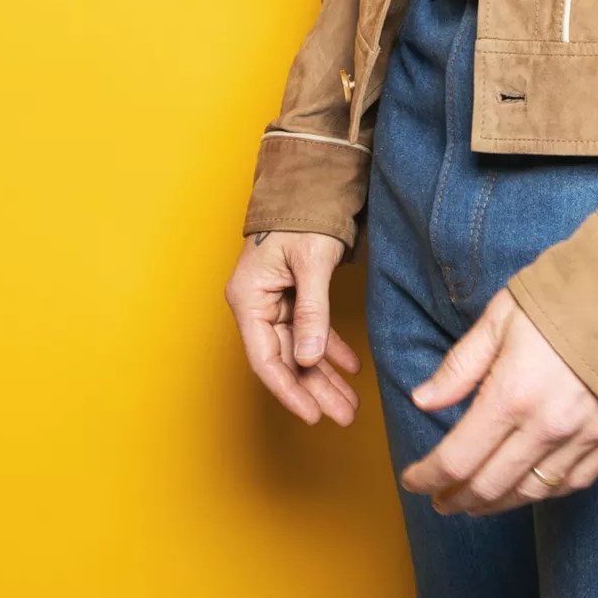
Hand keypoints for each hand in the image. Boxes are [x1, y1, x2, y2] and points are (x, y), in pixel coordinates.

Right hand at [225, 230, 359, 424]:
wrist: (308, 181)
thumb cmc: (302, 214)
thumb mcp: (311, 262)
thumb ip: (311, 311)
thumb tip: (310, 359)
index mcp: (249, 299)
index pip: (266, 359)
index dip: (290, 391)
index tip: (312, 416)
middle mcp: (257, 305)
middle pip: (286, 359)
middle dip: (315, 391)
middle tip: (343, 416)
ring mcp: (274, 301)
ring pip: (301, 350)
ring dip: (324, 376)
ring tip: (349, 404)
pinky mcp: (291, 295)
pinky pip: (310, 331)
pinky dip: (330, 349)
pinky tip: (349, 368)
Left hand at [398, 290, 597, 513]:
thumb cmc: (569, 295)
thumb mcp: (502, 317)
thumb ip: (461, 365)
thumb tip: (424, 399)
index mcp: (511, 394)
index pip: (456, 458)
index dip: (427, 476)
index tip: (412, 481)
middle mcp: (545, 426)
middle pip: (489, 486)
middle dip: (456, 499)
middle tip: (439, 500)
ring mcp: (582, 438)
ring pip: (529, 493)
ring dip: (495, 505)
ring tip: (475, 504)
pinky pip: (572, 484)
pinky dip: (543, 494)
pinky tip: (527, 490)